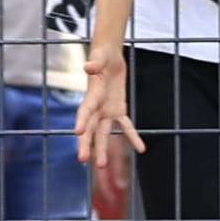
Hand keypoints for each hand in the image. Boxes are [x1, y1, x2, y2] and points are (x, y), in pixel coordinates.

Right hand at [76, 58, 137, 186]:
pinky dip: (132, 137)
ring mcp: (106, 110)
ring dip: (102, 149)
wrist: (109, 56)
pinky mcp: (118, 110)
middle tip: (83, 159)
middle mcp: (96, 106)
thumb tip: (88, 67)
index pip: (85, 110)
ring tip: (101, 166)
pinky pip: (125, 126)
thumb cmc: (102, 55)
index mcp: (92, 95)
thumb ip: (95, 63)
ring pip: (103, 133)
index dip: (82, 120)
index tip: (78, 132)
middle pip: (90, 128)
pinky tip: (141, 149)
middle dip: (87, 144)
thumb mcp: (99, 56)